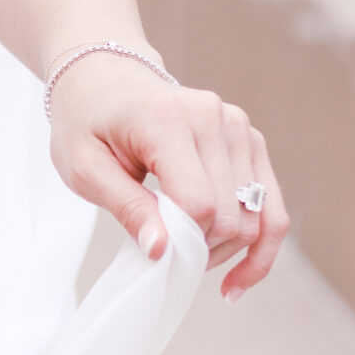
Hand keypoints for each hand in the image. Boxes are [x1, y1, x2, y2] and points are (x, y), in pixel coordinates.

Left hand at [47, 55, 288, 301]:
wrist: (105, 81)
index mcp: (168, 119)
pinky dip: (261, 243)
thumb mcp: (83, 168)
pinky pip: (271, 203)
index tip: (154, 251)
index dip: (181, 240)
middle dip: (203, 250)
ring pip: (257, 214)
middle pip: (230, 213)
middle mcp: (213, 117)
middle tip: (168, 258)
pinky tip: (242, 274)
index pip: (197, 201)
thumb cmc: (87, 124)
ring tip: (194, 263)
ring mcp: (238, 126)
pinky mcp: (250, 139)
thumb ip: (126, 208)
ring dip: (230, 250)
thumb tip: (162, 252)